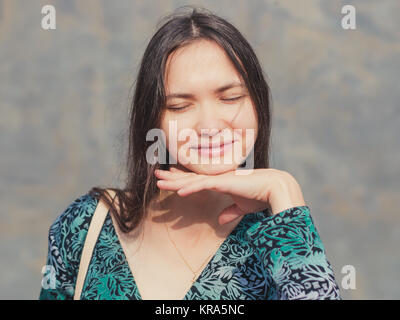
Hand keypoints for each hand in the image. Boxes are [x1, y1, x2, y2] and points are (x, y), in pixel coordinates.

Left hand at [154, 167, 305, 224]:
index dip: (182, 179)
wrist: (274, 188)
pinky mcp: (224, 182)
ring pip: (192, 180)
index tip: (169, 178)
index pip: (196, 180)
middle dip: (172, 177)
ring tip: (158, 181)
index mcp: (219, 182)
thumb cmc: (260, 195)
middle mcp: (216, 178)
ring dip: (174, 181)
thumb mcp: (242, 207)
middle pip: (189, 177)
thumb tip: (220, 220)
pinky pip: (203, 185)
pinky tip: (178, 191)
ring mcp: (219, 179)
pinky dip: (190, 188)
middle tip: (156, 175)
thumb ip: (230, 211)